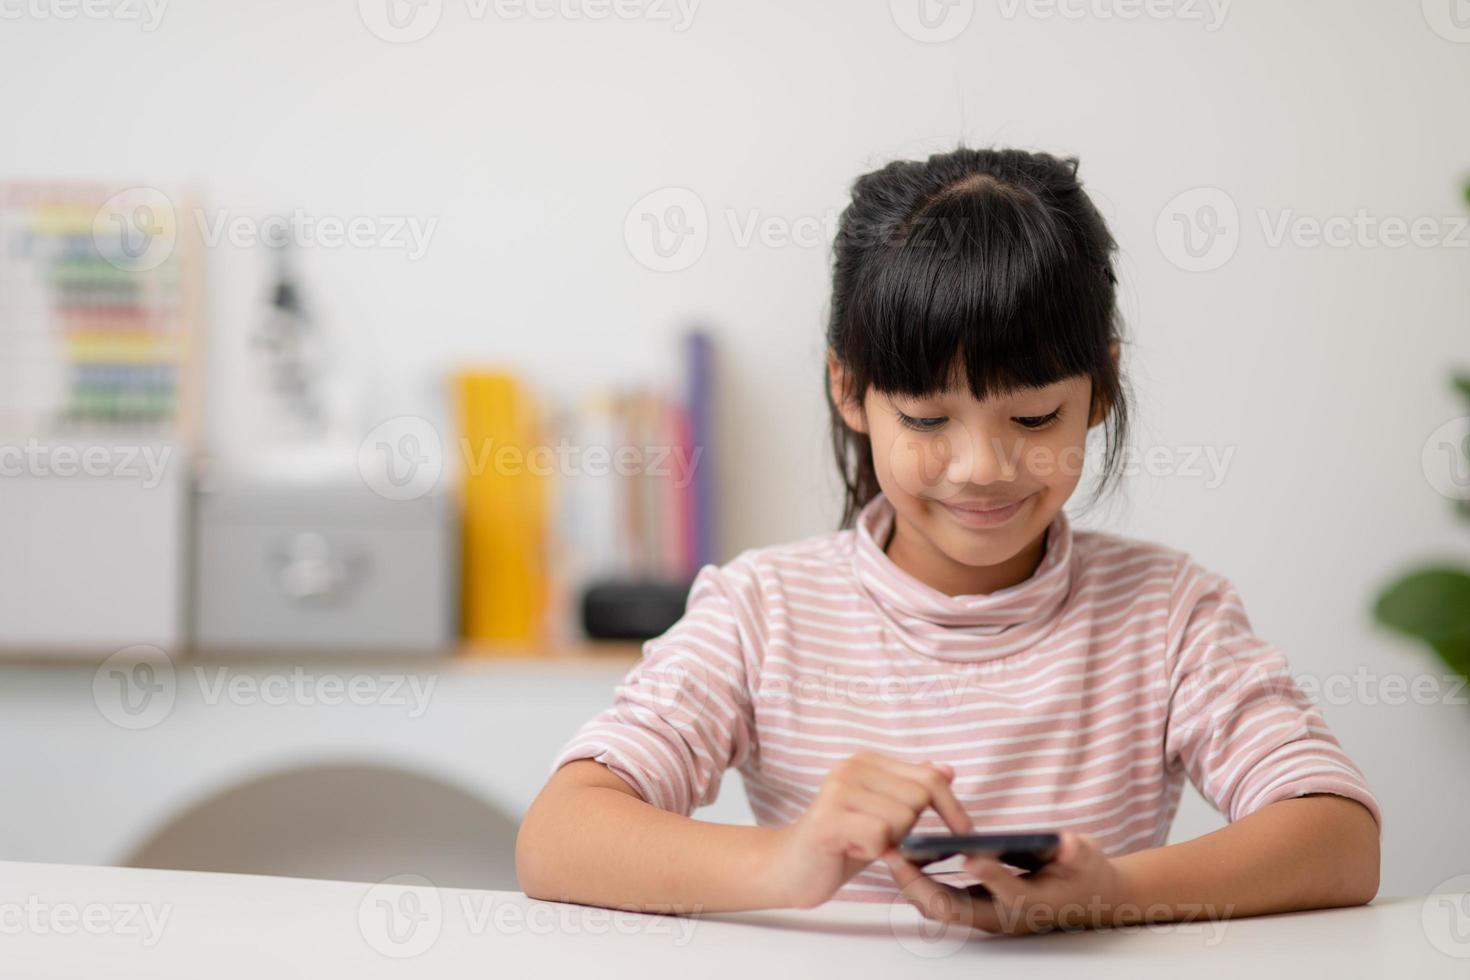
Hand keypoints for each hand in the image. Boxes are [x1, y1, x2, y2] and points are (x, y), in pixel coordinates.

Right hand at [768, 751, 972, 908]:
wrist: (790, 868)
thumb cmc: (841, 843)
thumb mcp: (882, 814)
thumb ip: (911, 789)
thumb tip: (948, 769)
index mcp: (867, 762)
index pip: (929, 776)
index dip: (952, 806)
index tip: (964, 830)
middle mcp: (851, 768)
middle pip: (918, 797)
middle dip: (908, 828)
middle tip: (878, 837)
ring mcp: (837, 791)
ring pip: (901, 819)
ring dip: (888, 843)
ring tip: (860, 842)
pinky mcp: (828, 819)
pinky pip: (879, 837)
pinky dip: (871, 853)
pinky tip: (850, 850)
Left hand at [882, 830, 1132, 934]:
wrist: (1086, 898)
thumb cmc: (1084, 874)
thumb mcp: (1086, 857)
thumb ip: (1074, 852)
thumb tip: (1066, 842)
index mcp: (1033, 903)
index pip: (1010, 893)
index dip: (991, 876)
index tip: (969, 856)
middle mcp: (1003, 916)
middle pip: (955, 910)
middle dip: (921, 883)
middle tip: (897, 854)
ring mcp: (985, 915)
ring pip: (939, 908)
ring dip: (912, 883)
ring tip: (890, 850)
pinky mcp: (974, 907)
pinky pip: (938, 899)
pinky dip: (917, 880)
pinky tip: (903, 853)